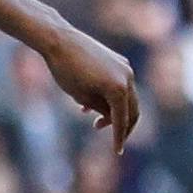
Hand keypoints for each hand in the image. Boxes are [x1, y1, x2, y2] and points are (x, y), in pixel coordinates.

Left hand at [44, 24, 138, 152]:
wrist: (60, 41)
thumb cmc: (66, 72)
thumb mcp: (82, 97)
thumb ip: (101, 109)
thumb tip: (113, 117)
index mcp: (118, 89)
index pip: (122, 120)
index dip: (119, 138)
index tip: (117, 152)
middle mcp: (127, 78)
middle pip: (132, 110)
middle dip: (120, 125)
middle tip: (99, 130)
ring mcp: (125, 68)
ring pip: (126, 97)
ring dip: (112, 110)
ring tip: (90, 117)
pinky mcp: (119, 61)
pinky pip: (120, 84)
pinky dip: (110, 96)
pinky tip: (87, 105)